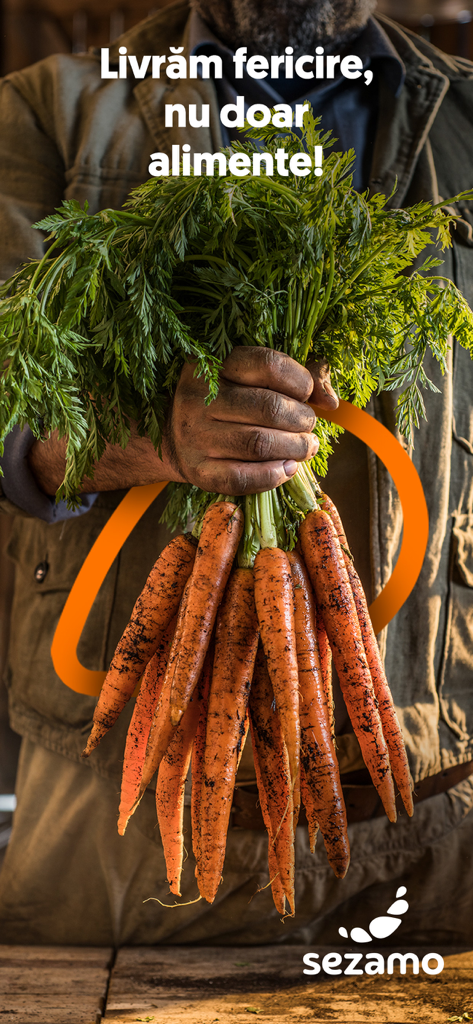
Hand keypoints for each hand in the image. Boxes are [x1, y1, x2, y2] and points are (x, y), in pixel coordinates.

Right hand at [167, 347, 338, 494]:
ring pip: (259, 444)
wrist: (170, 436)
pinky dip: (273, 476)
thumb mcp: (247, 378)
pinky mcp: (197, 471)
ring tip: (306, 447)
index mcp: (211, 364)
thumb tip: (331, 401)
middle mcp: (197, 398)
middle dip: (302, 420)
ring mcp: (194, 436)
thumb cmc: (222, 402)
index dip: (301, 381)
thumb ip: (295, 377)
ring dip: (295, 448)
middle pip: (269, 408)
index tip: (308, 393)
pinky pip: (243, 478)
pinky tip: (287, 469)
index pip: (268, 364)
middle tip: (309, 426)